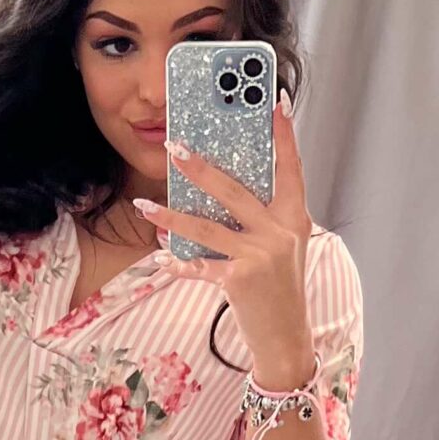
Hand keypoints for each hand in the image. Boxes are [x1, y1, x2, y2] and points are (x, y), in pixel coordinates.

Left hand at [133, 92, 316, 382]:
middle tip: (173, 146)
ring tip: (144, 206)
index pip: (290, 168)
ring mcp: (261, 255)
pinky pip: (200, 265)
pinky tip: (161, 257)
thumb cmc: (278, 289)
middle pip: (234, 190)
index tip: (276, 100)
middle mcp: (280, 232)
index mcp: (294, 217)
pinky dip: (179, 263)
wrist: (285, 339)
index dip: (284, 135)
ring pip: (206, 227)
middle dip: (200, 167)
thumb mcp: (280, 247)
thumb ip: (260, 218)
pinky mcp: (240, 280)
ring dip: (170, 216)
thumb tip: (219, 189)